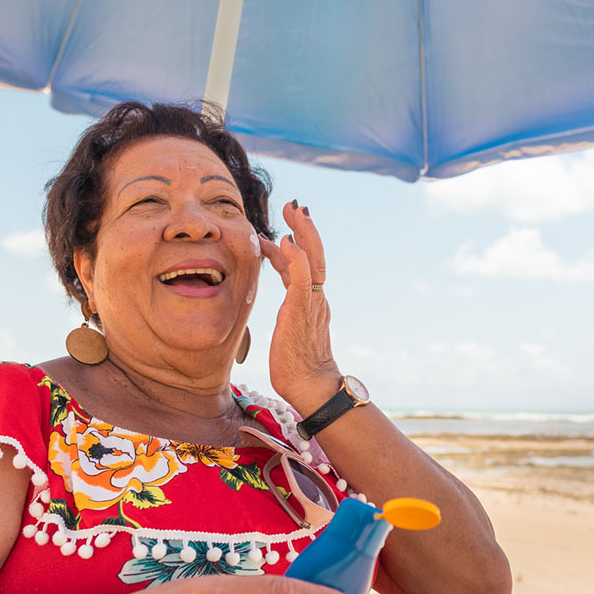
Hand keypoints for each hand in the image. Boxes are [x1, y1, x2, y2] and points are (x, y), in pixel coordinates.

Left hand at [258, 201, 341, 410]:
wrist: (310, 388)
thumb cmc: (296, 368)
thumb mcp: (287, 332)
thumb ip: (286, 314)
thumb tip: (278, 308)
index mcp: (310, 303)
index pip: (301, 267)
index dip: (292, 246)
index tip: (280, 230)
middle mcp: (315, 298)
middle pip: (314, 255)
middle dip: (304, 228)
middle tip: (294, 205)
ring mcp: (312, 303)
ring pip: (313, 260)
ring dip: (304, 233)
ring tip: (296, 211)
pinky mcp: (303, 311)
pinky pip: (303, 280)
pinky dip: (297, 259)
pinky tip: (288, 241)